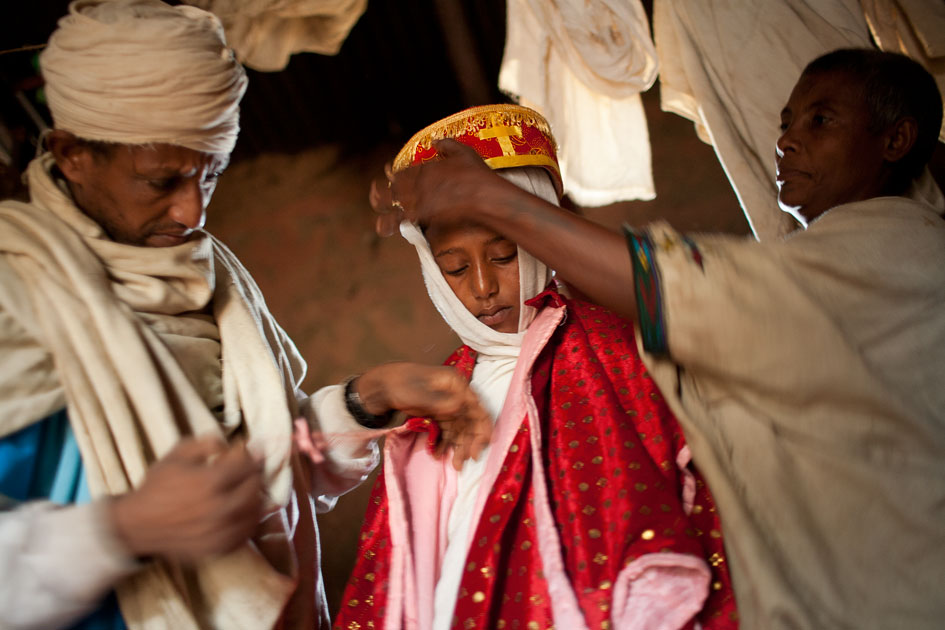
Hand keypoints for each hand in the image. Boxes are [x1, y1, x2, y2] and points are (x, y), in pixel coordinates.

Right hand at [108, 436, 263, 563]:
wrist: (136, 525)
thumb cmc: (156, 487)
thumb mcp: (176, 456)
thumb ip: (205, 443)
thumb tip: (230, 442)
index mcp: (210, 481)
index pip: (248, 466)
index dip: (255, 456)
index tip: (257, 451)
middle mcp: (219, 507)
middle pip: (255, 488)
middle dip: (257, 475)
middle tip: (255, 471)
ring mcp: (220, 530)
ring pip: (255, 512)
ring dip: (258, 497)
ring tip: (253, 490)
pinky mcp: (217, 548)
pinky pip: (246, 534)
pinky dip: (251, 521)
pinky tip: (246, 512)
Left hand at [356, 362, 492, 469]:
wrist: (380, 386)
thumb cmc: (399, 384)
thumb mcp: (419, 394)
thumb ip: (441, 402)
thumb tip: (461, 409)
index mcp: (455, 383)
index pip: (476, 407)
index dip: (481, 428)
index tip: (479, 448)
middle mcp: (455, 393)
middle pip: (470, 419)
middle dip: (470, 441)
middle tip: (466, 460)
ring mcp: (447, 403)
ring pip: (459, 428)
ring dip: (458, 446)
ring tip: (456, 465)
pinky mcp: (438, 412)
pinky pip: (447, 430)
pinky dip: (444, 442)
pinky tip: (438, 454)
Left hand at [370, 139, 497, 236]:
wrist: (483, 197)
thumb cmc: (476, 175)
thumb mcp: (463, 151)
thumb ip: (447, 145)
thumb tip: (436, 142)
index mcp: (423, 168)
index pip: (400, 171)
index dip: (391, 172)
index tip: (388, 171)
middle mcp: (415, 183)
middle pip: (390, 188)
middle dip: (381, 191)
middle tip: (375, 192)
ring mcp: (416, 201)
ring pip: (387, 204)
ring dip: (380, 206)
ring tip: (378, 213)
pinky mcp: (420, 217)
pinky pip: (397, 222)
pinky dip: (390, 224)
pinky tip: (387, 226)